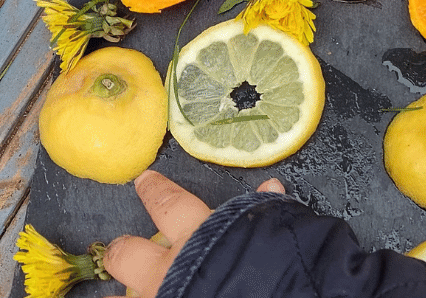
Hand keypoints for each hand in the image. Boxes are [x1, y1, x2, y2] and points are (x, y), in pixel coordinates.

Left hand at [102, 169, 285, 297]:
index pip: (168, 203)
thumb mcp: (273, 228)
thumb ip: (265, 210)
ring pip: (120, 297)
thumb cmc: (271, 265)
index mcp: (196, 234)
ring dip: (115, 297)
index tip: (145, 180)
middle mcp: (168, 266)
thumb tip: (272, 188)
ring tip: (111, 297)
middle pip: (126, 252)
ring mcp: (157, 296)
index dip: (155, 190)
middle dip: (121, 249)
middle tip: (120, 247)